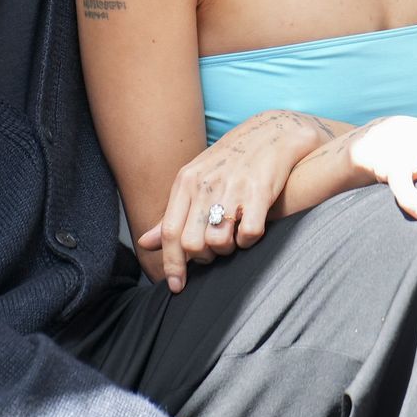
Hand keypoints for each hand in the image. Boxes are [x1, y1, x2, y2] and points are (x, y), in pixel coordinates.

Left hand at [136, 110, 321, 293]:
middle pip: (192, 243)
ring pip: (219, 242)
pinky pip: (249, 234)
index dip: (171, 264)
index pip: (170, 231)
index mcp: (186, 180)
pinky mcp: (260, 192)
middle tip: (213, 252)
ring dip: (226, 250)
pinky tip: (250, 230)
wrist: (272, 131)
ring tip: (232, 238)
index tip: (177, 285)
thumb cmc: (230, 160)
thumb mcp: (196, 180)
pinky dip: (249, 241)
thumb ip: (172, 214)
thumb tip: (144, 243)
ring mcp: (233, 187)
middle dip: (202, 258)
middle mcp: (206, 183)